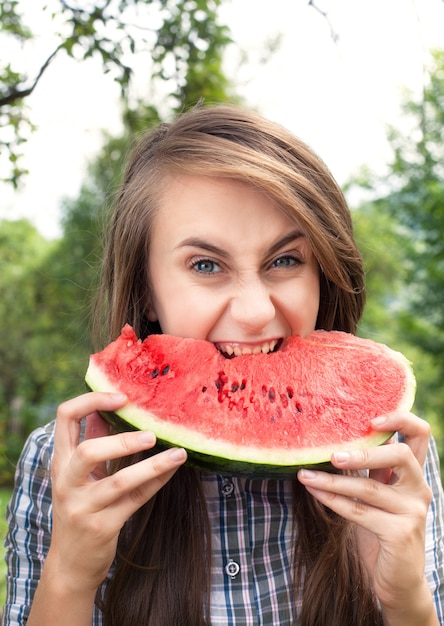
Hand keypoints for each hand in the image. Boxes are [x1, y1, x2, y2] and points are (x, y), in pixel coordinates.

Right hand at [48, 392, 186, 594]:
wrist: (70, 564)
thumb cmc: (80, 507)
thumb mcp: (78, 473)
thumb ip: (92, 440)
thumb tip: (109, 407)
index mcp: (60, 461)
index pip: (64, 417)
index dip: (92, 400)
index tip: (121, 397)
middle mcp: (67, 482)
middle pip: (87, 451)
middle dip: (122, 440)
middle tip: (151, 434)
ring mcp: (84, 506)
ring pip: (118, 481)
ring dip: (151, 465)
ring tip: (177, 454)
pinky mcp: (102, 527)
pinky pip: (135, 500)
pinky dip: (156, 482)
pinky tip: (173, 469)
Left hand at [298, 412, 436, 623]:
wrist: (397, 582)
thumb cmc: (381, 532)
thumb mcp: (377, 496)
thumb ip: (370, 471)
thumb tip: (334, 442)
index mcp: (413, 474)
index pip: (420, 434)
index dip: (400, 419)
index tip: (371, 418)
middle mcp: (418, 489)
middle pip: (401, 455)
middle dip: (364, 451)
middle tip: (331, 454)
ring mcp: (412, 511)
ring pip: (369, 487)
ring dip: (332, 480)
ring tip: (305, 474)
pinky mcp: (399, 533)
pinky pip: (359, 511)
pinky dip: (332, 499)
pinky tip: (314, 491)